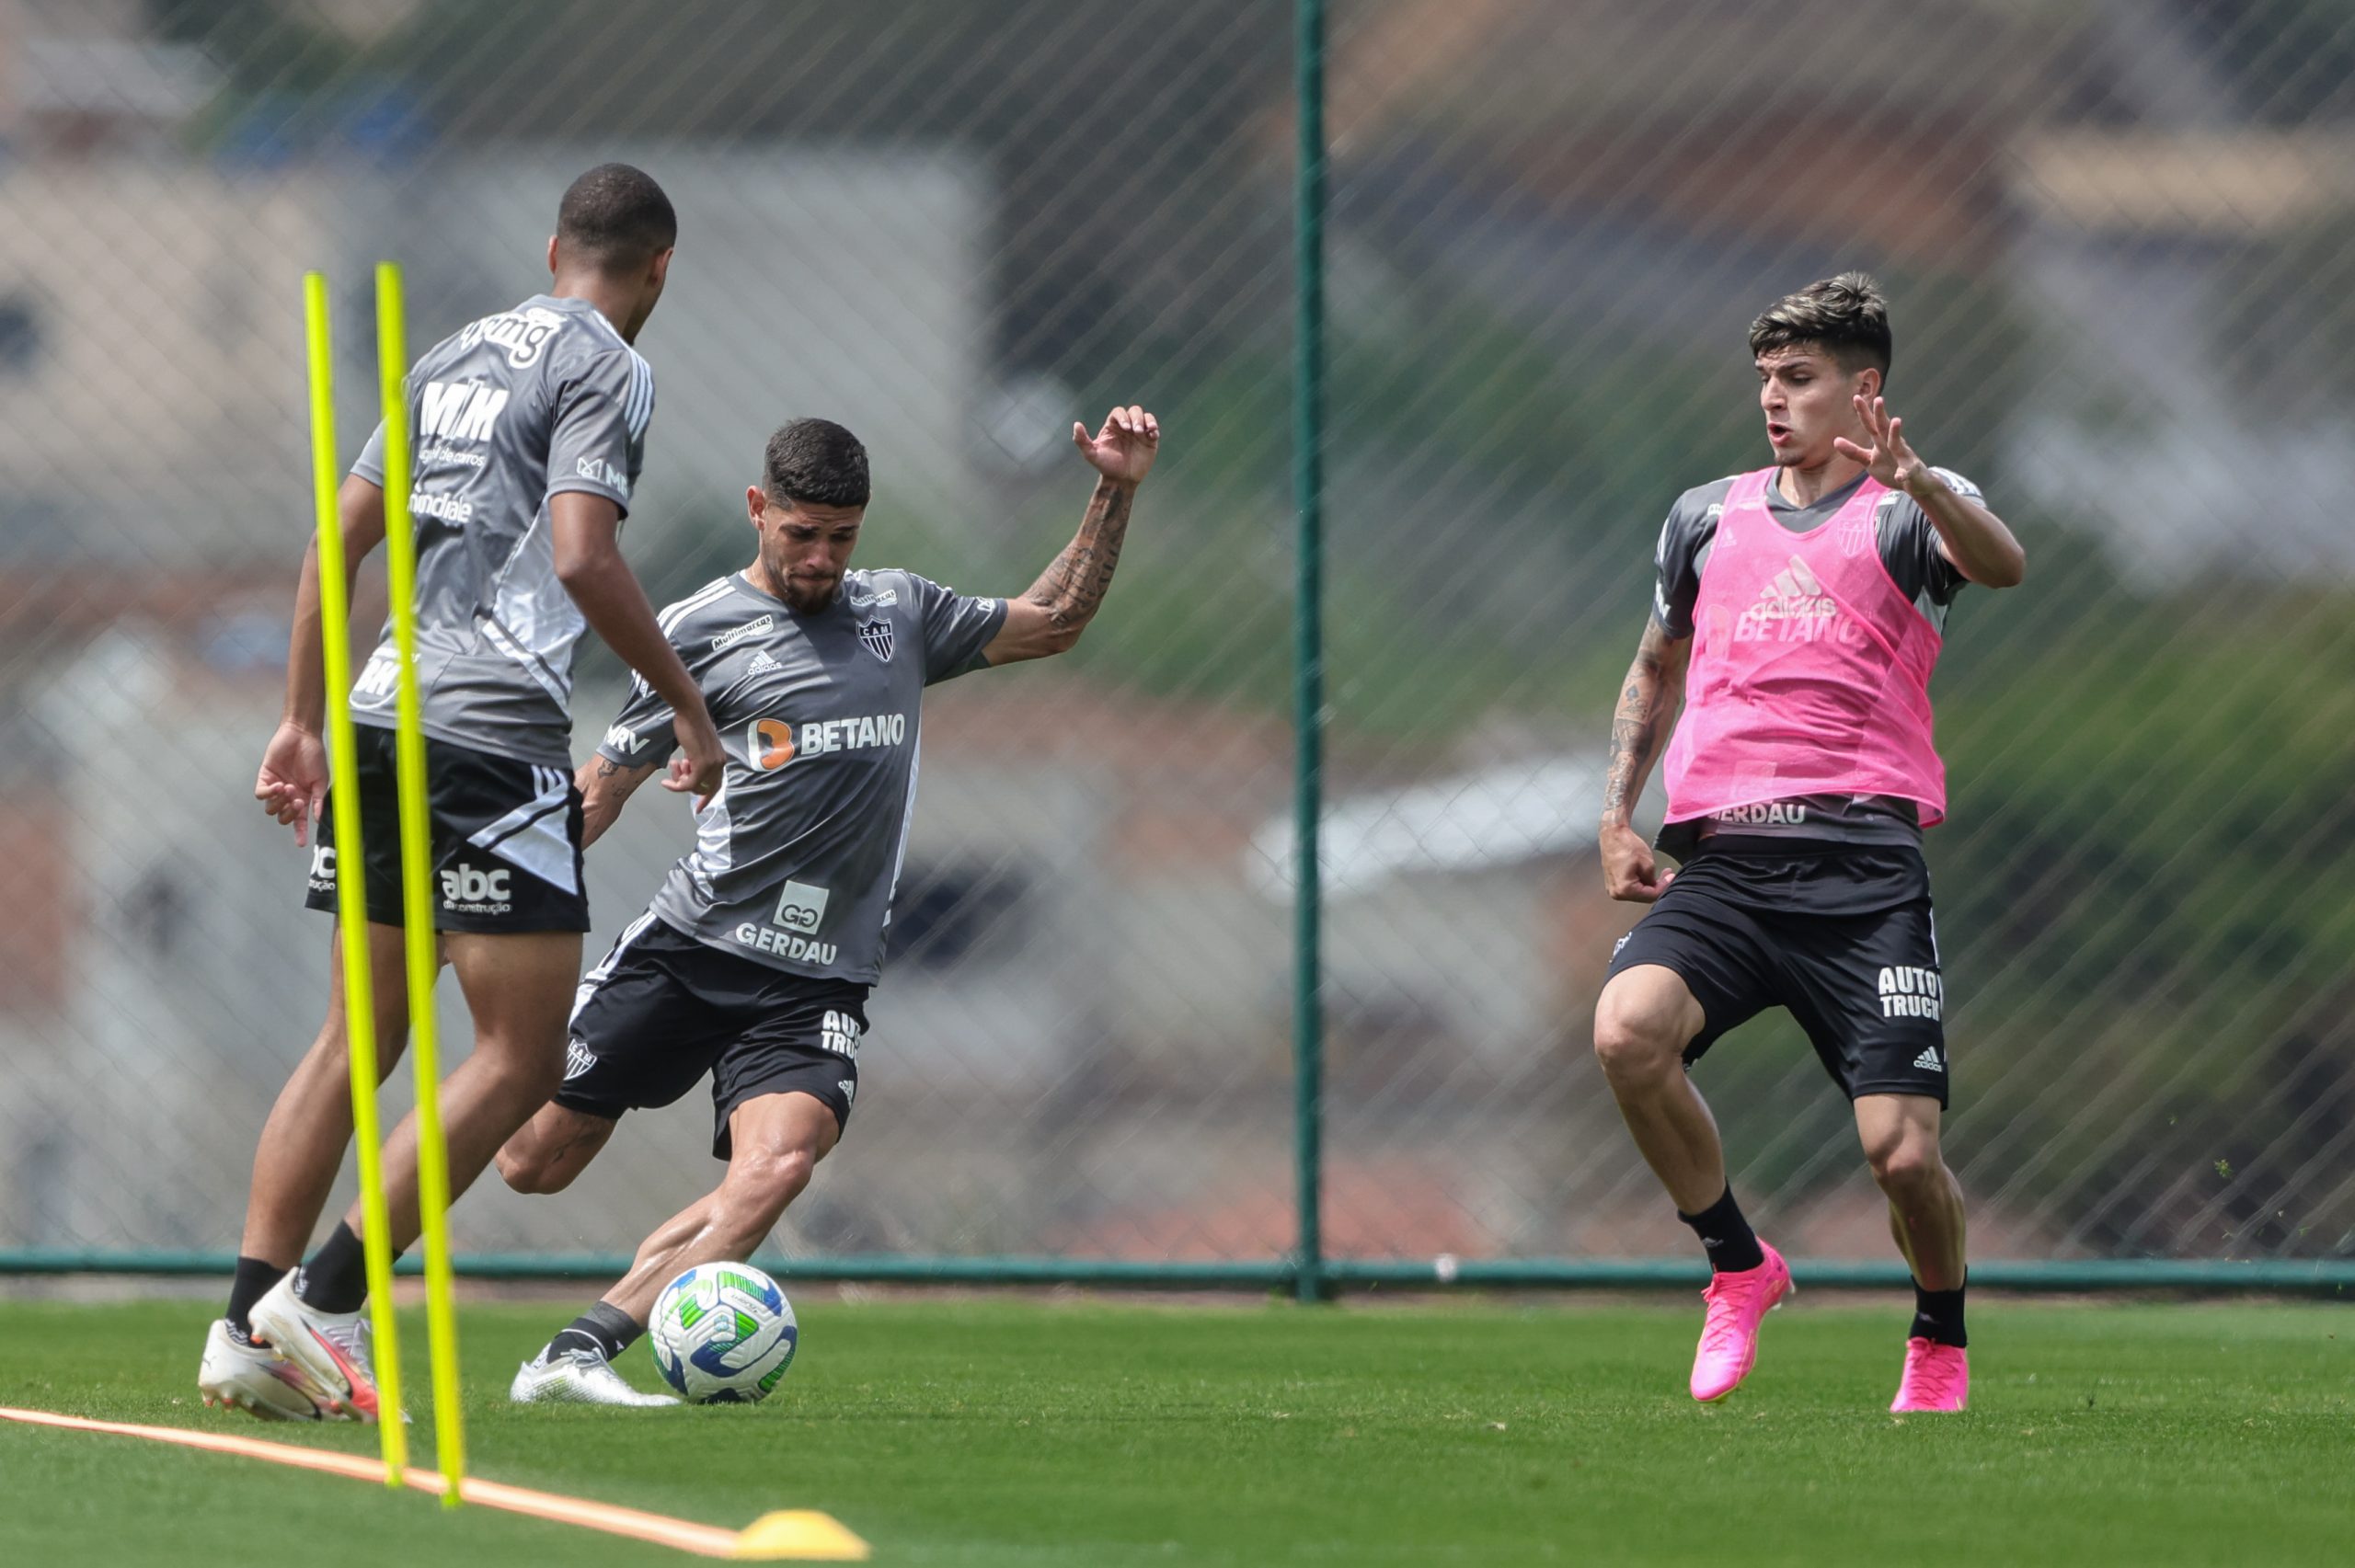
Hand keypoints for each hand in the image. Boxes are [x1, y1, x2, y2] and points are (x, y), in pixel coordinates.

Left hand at [256, 720, 328, 845]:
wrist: (301, 736)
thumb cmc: (314, 755)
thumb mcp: (321, 780)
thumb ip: (318, 799)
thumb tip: (317, 818)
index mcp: (303, 798)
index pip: (299, 820)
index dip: (300, 832)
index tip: (301, 843)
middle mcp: (288, 796)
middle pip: (283, 817)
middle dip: (290, 813)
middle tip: (298, 801)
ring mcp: (276, 788)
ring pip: (271, 808)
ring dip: (280, 802)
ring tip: (289, 788)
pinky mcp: (264, 778)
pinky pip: (261, 794)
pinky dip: (269, 793)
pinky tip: (279, 785)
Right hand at [663, 709, 725, 808]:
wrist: (690, 713)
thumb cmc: (690, 725)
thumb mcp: (695, 747)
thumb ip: (696, 761)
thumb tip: (689, 774)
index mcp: (720, 759)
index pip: (716, 785)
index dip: (707, 798)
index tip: (698, 808)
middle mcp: (720, 764)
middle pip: (705, 789)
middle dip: (687, 785)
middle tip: (676, 771)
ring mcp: (713, 764)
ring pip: (695, 787)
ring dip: (679, 782)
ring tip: (674, 766)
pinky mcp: (702, 764)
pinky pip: (688, 784)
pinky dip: (676, 786)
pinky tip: (665, 782)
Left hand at [1073, 405, 1159, 485]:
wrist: (1121, 480)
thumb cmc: (1106, 467)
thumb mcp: (1091, 454)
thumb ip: (1081, 440)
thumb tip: (1076, 424)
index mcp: (1112, 427)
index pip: (1118, 412)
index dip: (1122, 416)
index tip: (1126, 428)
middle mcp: (1126, 427)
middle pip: (1134, 411)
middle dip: (1136, 418)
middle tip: (1136, 431)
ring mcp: (1139, 432)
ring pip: (1145, 416)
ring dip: (1147, 421)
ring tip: (1146, 431)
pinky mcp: (1150, 440)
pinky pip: (1154, 428)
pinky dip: (1154, 429)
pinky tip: (1152, 435)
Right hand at [1600, 821, 1673, 902]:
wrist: (1612, 835)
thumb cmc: (1626, 845)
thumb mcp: (1647, 863)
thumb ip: (1653, 879)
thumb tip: (1655, 885)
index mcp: (1624, 890)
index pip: (1650, 895)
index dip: (1663, 886)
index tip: (1671, 877)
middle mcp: (1616, 893)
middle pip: (1643, 896)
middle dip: (1656, 887)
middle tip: (1667, 875)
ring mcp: (1613, 889)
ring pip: (1638, 893)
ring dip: (1649, 885)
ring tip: (1658, 874)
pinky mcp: (1613, 883)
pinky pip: (1631, 888)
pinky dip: (1640, 882)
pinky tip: (1645, 873)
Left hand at [1833, 395, 1936, 497]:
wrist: (1916, 482)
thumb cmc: (1891, 467)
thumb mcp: (1869, 460)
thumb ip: (1854, 451)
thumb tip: (1835, 440)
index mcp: (1881, 442)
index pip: (1871, 424)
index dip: (1863, 412)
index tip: (1856, 397)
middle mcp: (1892, 445)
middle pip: (1885, 428)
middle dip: (1881, 414)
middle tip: (1878, 398)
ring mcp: (1903, 456)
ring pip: (1899, 444)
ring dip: (1896, 433)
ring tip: (1896, 420)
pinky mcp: (1910, 471)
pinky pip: (1906, 472)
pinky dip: (1903, 473)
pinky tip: (1900, 475)